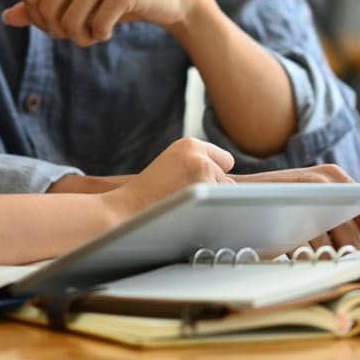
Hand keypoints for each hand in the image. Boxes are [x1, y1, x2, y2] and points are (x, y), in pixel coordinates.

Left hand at [2, 0, 207, 44]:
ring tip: (94, 33)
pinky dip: (101, 36)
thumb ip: (41, 7)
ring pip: (69, 21)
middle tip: (80, 33)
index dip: (40, 21)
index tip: (61, 26)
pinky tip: (112, 28)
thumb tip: (6, 17)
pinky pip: (97, 26)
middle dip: (61, 32)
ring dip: (81, 38)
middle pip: (47, 11)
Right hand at [105, 139, 233, 219]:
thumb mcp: (172, 167)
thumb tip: (234, 186)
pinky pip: (223, 207)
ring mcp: (203, 169)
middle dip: (214, 192)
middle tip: (184, 201)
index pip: (225, 161)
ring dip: (212, 204)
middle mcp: (199, 152)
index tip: (194, 188)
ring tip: (183, 208)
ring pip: (227, 194)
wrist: (125, 211)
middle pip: (229, 179)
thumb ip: (199, 167)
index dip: (213, 178)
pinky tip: (188, 215)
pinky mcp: (205, 188)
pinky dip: (213, 214)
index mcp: (189, 144)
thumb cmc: (148, 197)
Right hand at [232, 165, 359, 250]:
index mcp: (336, 176)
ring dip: (325, 253)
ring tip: (304, 242)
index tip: (354, 245)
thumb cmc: (278, 206)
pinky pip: (318, 249)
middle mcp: (329, 181)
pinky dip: (308, 254)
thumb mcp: (319, 205)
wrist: (231, 198)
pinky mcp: (296, 214)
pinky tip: (293, 244)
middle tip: (323, 244)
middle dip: (347, 249)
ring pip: (342, 245)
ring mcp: (311, 196)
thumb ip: (354, 219)